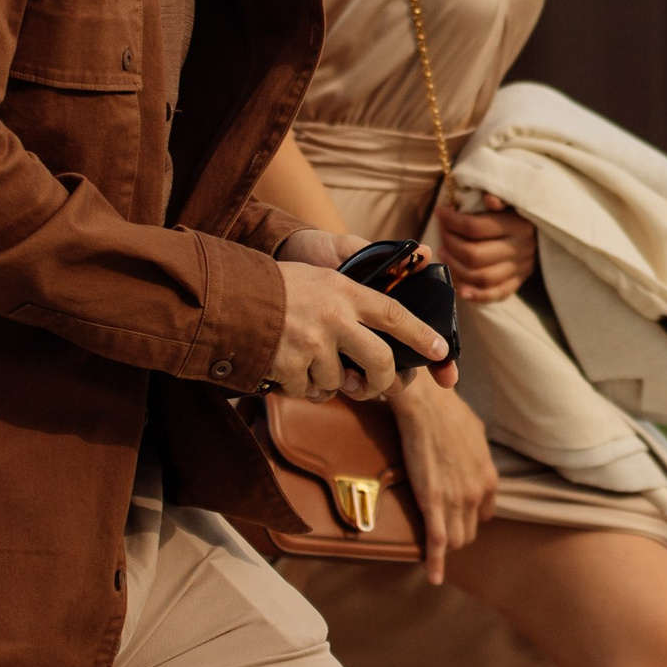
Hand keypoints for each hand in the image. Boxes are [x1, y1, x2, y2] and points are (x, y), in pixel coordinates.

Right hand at [267, 230, 450, 400]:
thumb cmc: (275, 286)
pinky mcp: (289, 366)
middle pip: (378, 360)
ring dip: (327, 381)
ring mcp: (311, 344)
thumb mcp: (320, 276)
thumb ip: (353, 293)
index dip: (421, 334)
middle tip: (377, 386)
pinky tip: (287, 366)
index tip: (440, 351)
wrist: (225, 298)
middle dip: (382, 380)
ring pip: (338, 381)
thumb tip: (404, 291)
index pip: (394, 314)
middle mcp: (333, 317)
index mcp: (343, 290)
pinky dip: (300, 386)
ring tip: (307, 360)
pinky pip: (308, 391)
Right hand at [391, 382, 498, 582]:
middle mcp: (477, 494)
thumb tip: (472, 459)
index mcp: (488, 479)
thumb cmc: (448, 414)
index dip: (469, 518)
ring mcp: (457, 501)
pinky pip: (437, 542)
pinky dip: (435, 563)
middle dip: (455, 534)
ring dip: (444, 548)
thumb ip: (476, 456)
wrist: (428, 407)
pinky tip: (434, 577)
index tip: (456, 518)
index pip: (484, 514)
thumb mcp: (475, 436)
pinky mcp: (433, 503)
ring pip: (454, 540)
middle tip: (437, 532)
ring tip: (432, 553)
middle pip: (468, 532)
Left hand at [436, 194, 538, 303]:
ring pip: (482, 277)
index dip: (452, 221)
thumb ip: (501, 196)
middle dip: (451, 244)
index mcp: (519, 225)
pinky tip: (460, 290)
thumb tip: (489, 200)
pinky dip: (477, 296)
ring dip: (456, 268)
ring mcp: (521, 269)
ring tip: (444, 253)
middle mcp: (522, 249)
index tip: (440, 212)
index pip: (476, 227)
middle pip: (475, 255)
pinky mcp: (519, 282)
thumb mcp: (513, 198)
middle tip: (442, 233)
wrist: (549, 226)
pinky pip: (497, 294)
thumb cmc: (519, 209)